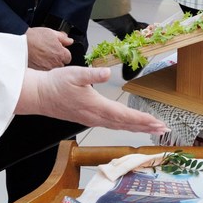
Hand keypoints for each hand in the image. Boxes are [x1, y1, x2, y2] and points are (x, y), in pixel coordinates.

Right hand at [17, 65, 166, 134]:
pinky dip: (125, 126)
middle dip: (145, 127)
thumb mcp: (74, 73)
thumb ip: (92, 74)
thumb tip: (107, 73)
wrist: (38, 95)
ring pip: (119, 126)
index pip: (124, 115)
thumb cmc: (55, 83)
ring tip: (152, 128)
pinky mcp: (88, 118)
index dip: (142, 119)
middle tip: (163, 130)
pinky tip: (129, 124)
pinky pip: (111, 125)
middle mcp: (96, 116)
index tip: (156, 122)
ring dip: (137, 127)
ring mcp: (91, 119)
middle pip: (125, 124)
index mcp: (96, 106)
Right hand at [25, 27, 72, 69]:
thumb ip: (63, 37)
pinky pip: (44, 73)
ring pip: (53, 69)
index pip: (68, 57)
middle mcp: (55, 63)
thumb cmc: (34, 37)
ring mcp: (47, 69)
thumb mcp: (51, 32)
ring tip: (42, 58)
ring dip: (50, 65)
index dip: (63, 53)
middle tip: (49, 54)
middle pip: (61, 64)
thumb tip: (70, 41)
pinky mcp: (39, 73)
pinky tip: (38, 62)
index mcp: (60, 53)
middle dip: (57, 60)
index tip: (58, 51)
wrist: (20, 44)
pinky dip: (42, 68)